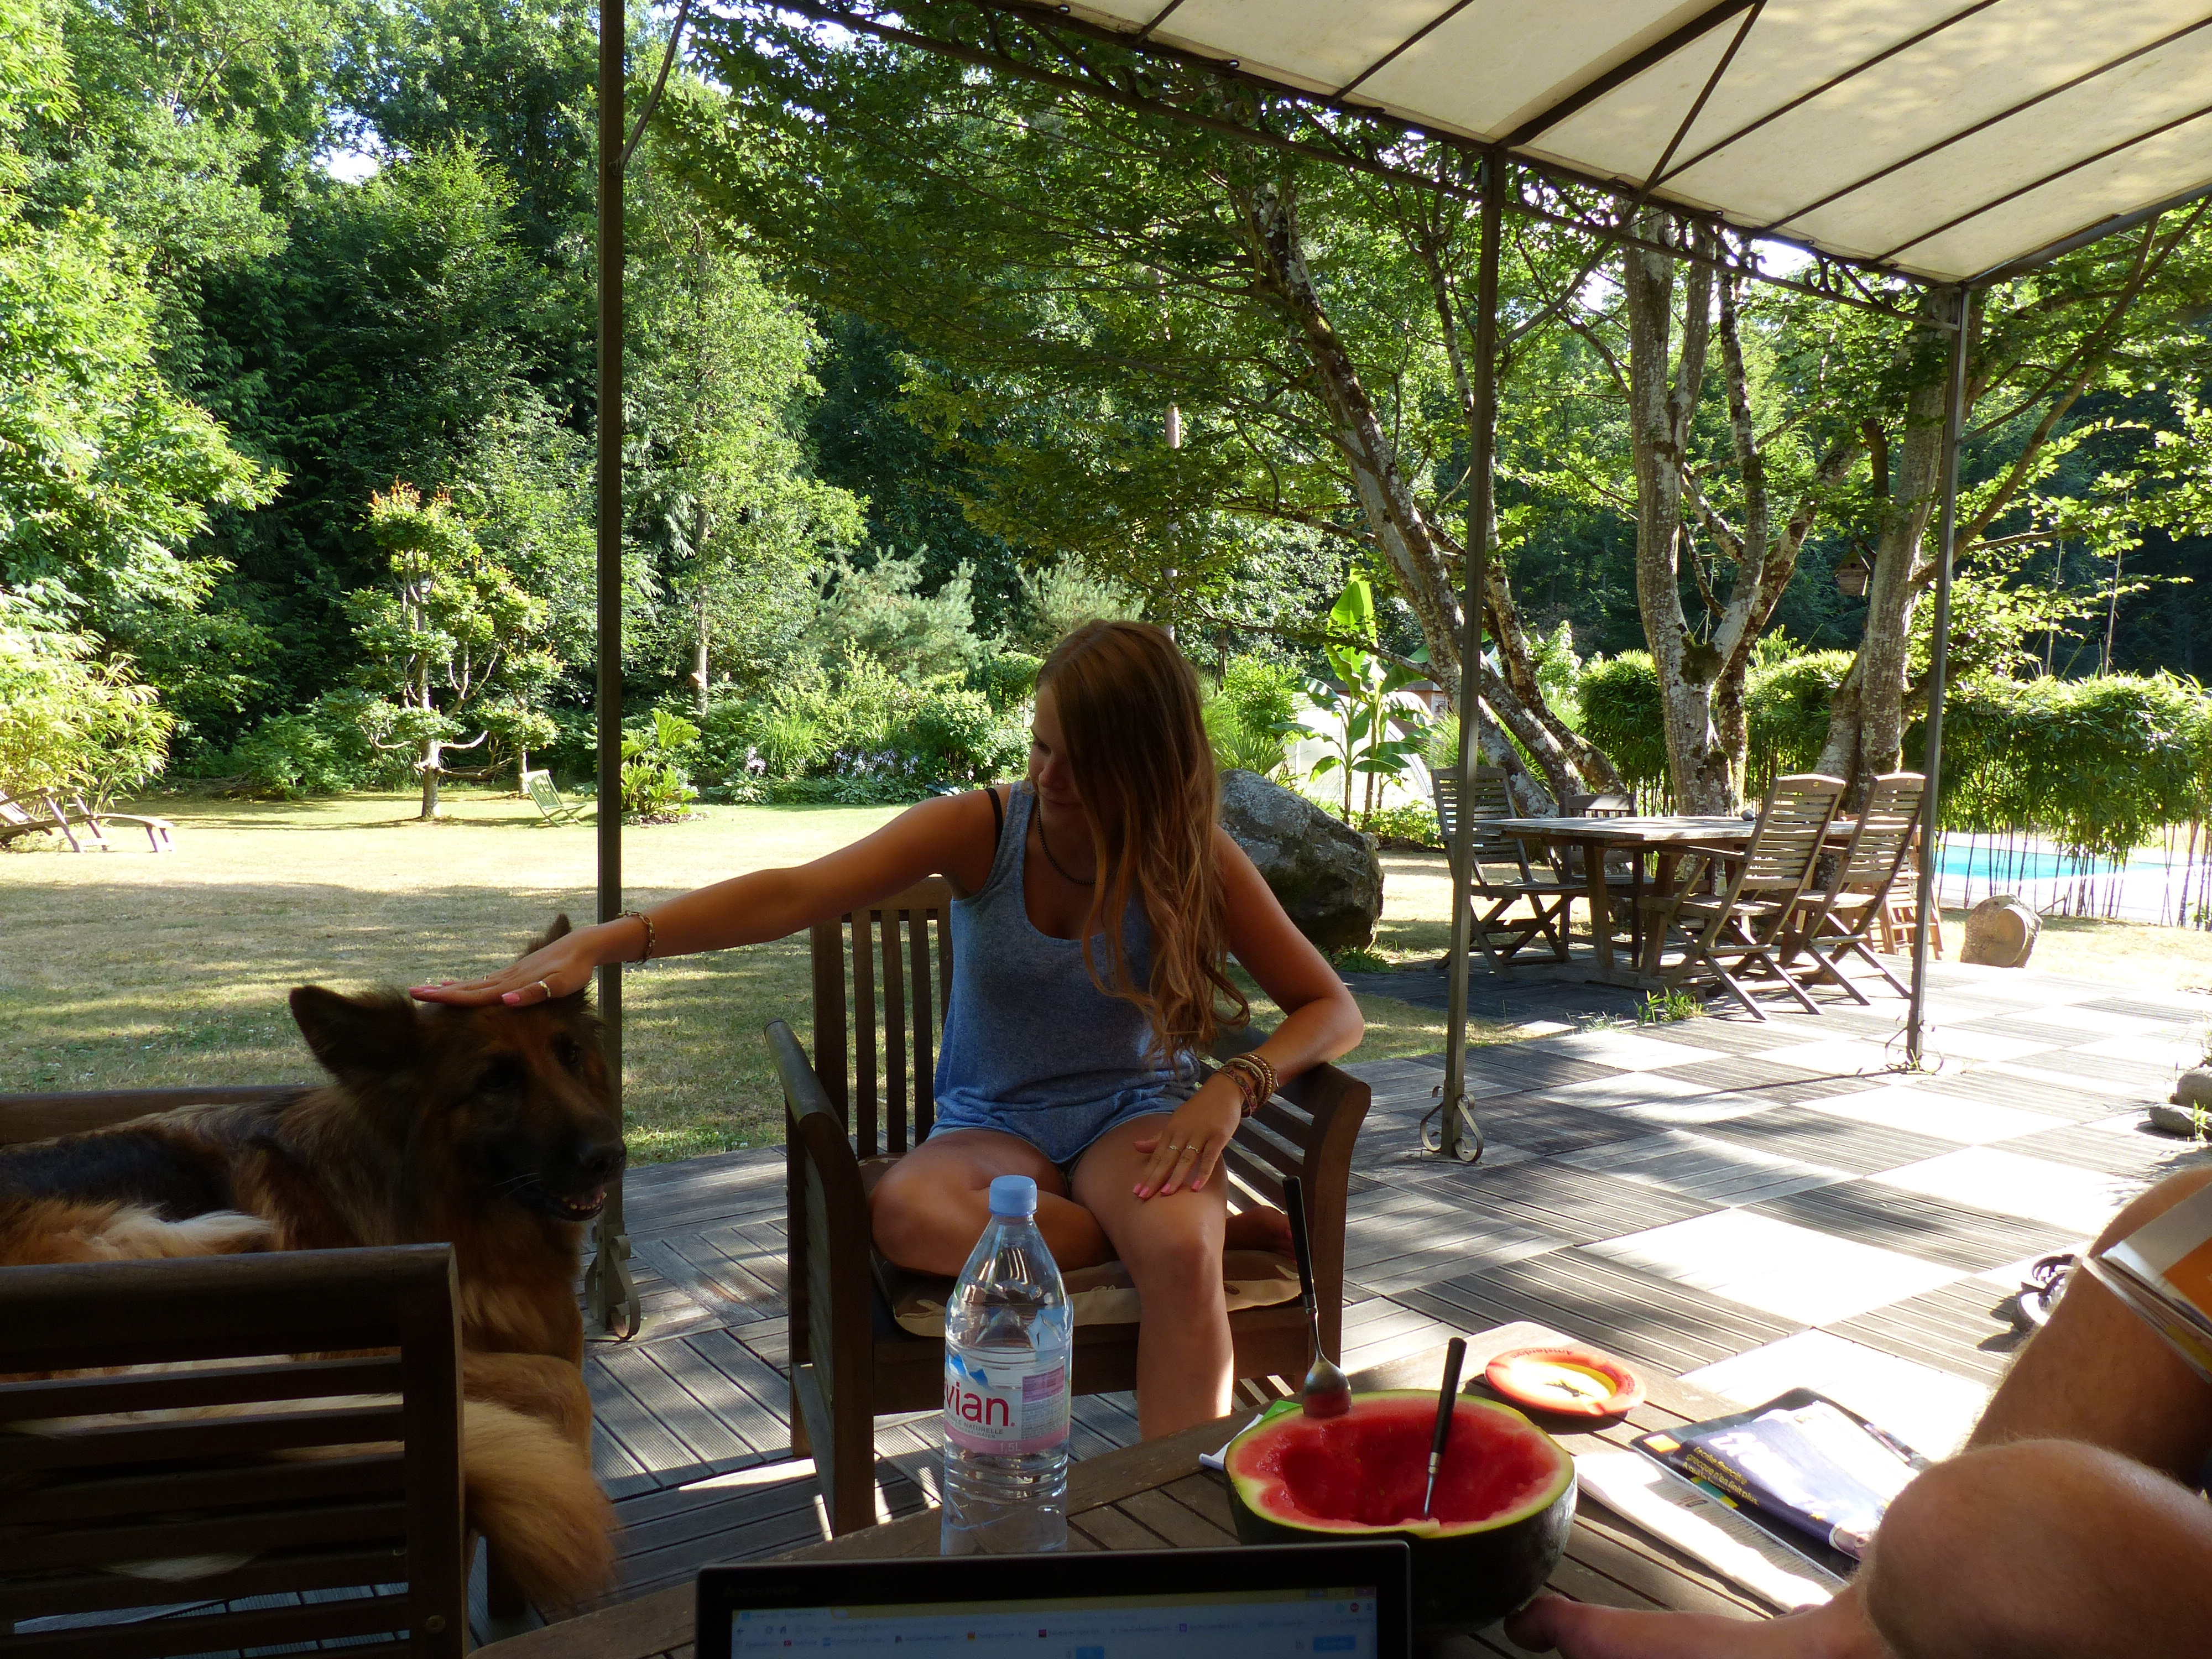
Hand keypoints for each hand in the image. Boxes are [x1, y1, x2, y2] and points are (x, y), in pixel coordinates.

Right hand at [410, 923, 612, 1006]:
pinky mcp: (515, 973)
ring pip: (475, 984)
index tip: (423, 995)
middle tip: (412, 993)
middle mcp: (507, 978)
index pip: (476, 993)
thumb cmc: (575, 969)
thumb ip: (535, 993)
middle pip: (469, 987)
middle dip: (440, 993)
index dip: (449, 998)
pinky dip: (468, 984)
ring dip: (450, 989)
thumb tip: (506, 1001)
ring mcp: (510, 975)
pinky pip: (486, 981)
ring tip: (427, 991)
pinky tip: (457, 985)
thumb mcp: (561, 984)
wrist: (584, 946)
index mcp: (514, 983)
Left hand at [1130, 1075, 1244, 1198]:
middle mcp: (1183, 1133)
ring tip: (1166, 1194)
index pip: (1157, 1156)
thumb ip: (1158, 1138)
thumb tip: (1135, 1146)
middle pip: (1167, 1159)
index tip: (1136, 1191)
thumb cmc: (1198, 1110)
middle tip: (1143, 1196)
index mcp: (1172, 1130)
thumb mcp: (1176, 1122)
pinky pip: (1209, 1157)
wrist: (1223, 1091)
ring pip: (1186, 1158)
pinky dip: (1203, 1172)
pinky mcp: (1218, 1136)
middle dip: (1155, 1178)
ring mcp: (1201, 1134)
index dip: (1147, 1174)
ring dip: (1175, 1177)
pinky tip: (1196, 1187)